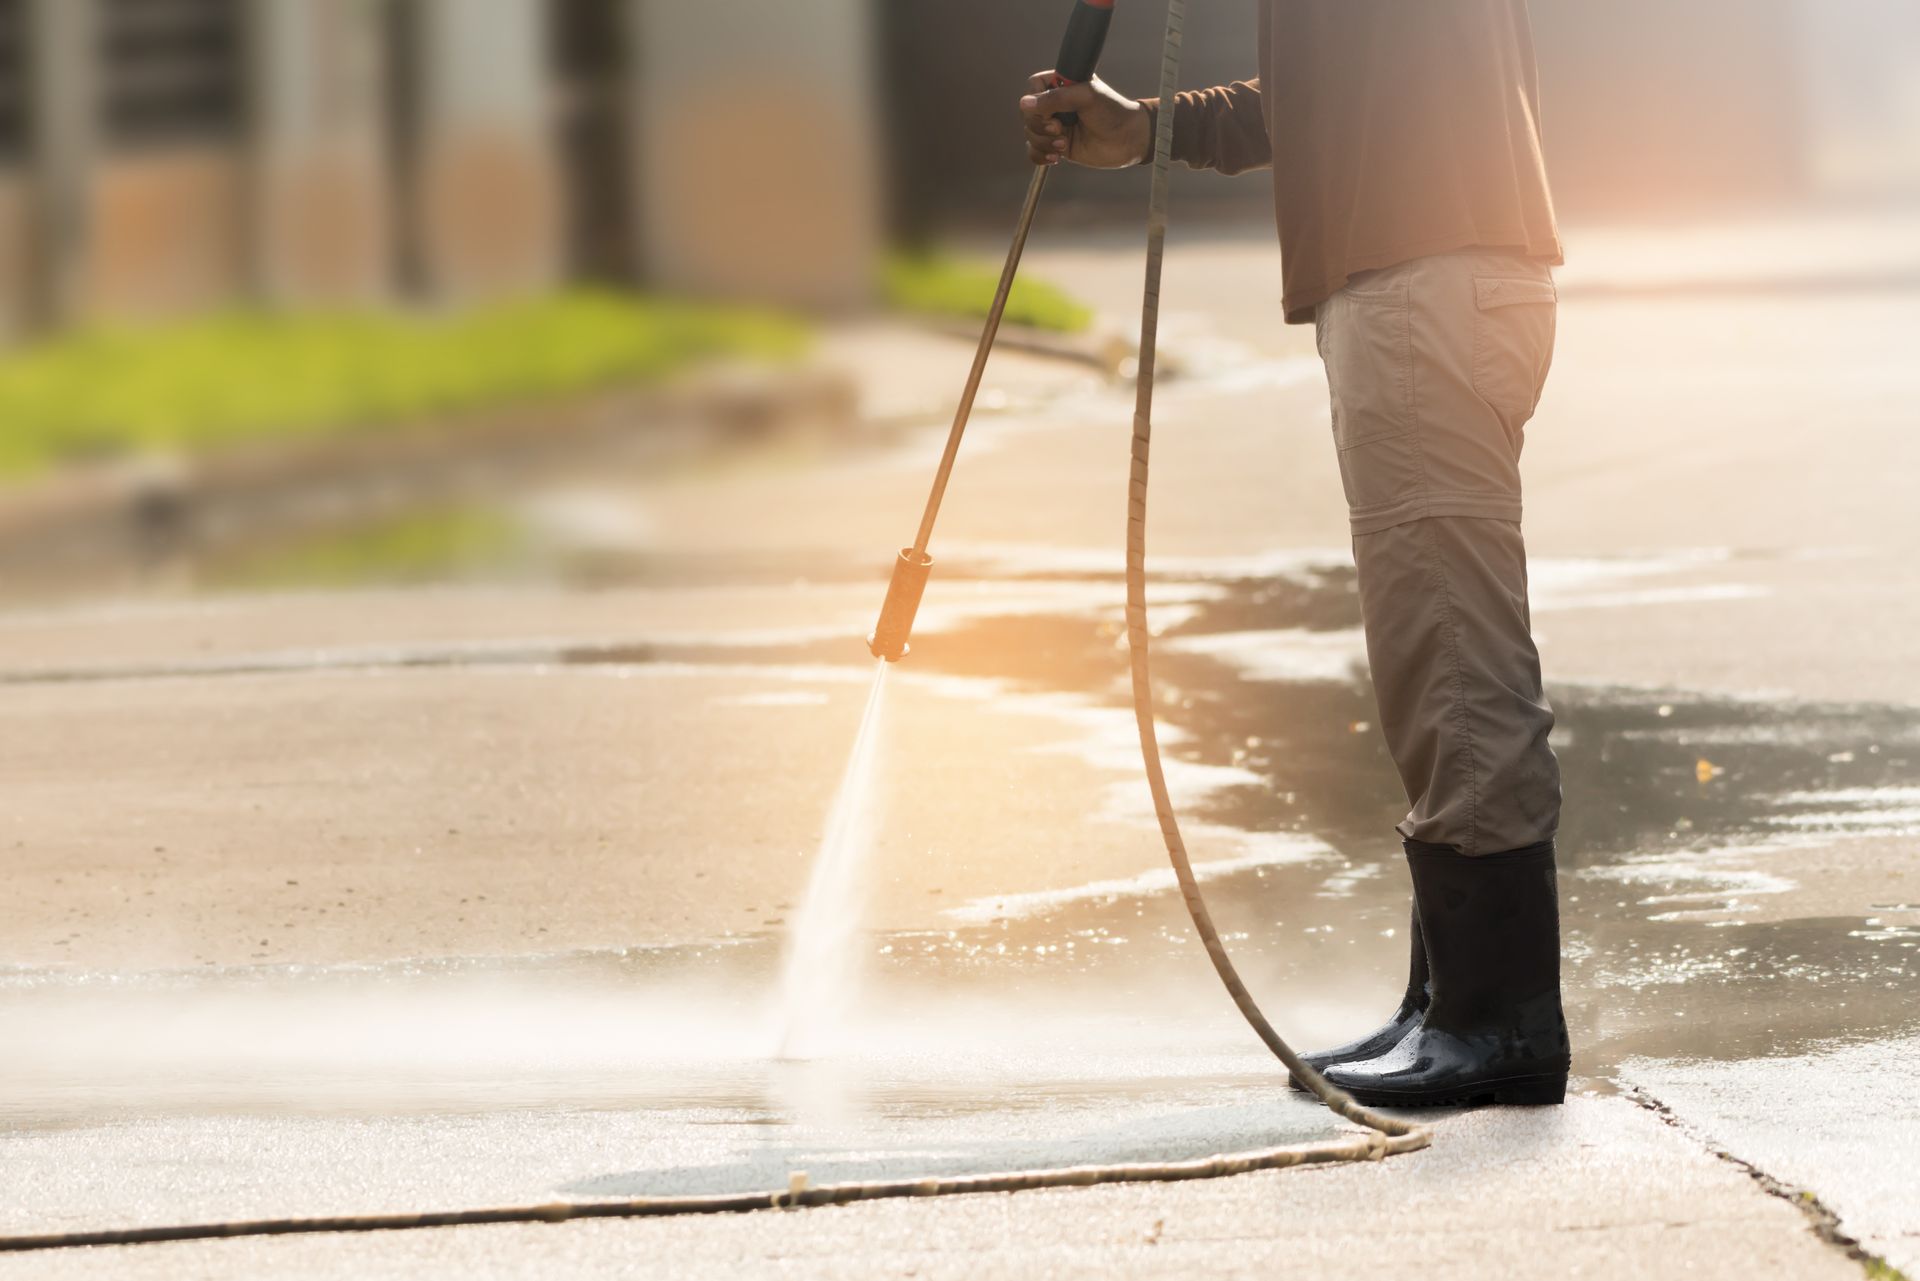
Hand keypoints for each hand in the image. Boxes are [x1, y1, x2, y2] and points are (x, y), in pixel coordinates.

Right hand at [1020, 72, 1150, 168]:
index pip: (1033, 86)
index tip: (1052, 111)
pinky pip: (1035, 152)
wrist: (1129, 139)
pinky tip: (1056, 157)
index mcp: (1062, 84)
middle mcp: (1056, 105)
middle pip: (1028, 113)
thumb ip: (1055, 98)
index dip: (1036, 100)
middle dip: (1040, 125)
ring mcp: (1056, 126)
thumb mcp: (1085, 97)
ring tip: (1064, 145)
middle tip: (1060, 129)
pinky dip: (1040, 156)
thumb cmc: (1113, 111)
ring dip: (1043, 142)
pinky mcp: (1057, 146)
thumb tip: (1025, 103)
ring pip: (1030, 133)